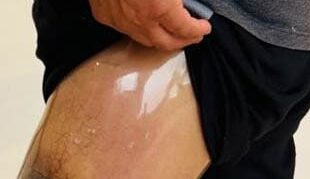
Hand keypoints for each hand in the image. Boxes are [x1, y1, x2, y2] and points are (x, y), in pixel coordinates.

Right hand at [90, 0, 211, 50]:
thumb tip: (184, 0)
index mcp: (160, 7)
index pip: (184, 28)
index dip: (197, 30)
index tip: (204, 27)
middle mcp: (140, 20)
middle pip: (165, 43)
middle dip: (181, 42)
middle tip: (191, 37)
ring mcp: (120, 20)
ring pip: (144, 39)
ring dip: (160, 39)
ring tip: (170, 33)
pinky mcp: (104, 15)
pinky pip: (124, 28)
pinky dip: (138, 29)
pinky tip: (144, 23)